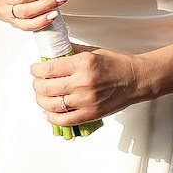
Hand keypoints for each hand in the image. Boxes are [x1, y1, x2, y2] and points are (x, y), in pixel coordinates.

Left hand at [31, 46, 146, 127]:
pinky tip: (49, 111)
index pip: (48, 69)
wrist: (136, 79)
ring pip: (51, 104)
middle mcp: (83, 82)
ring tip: (42, 96)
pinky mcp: (90, 114)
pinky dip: (52, 117)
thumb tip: (52, 54)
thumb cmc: (117, 64)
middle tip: (38, 82)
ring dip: (41, 100)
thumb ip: (71, 53)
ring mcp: (86, 100)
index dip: (36, 70)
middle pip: (45, 88)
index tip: (35, 69)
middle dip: (36, 84)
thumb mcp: (93, 52)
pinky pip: (63, 120)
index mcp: (83, 63)